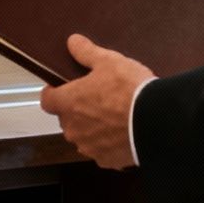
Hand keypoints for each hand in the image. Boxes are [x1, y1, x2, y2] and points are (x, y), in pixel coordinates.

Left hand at [39, 35, 153, 168]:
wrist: (156, 122)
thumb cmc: (129, 89)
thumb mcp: (109, 61)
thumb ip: (86, 52)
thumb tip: (72, 42)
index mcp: (68, 103)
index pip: (47, 100)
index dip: (54, 92)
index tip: (64, 87)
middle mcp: (73, 129)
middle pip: (66, 119)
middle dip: (77, 110)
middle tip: (98, 98)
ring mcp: (89, 147)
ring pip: (84, 136)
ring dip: (92, 128)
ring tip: (114, 116)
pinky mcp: (107, 160)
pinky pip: (102, 150)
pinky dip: (108, 143)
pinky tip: (124, 132)